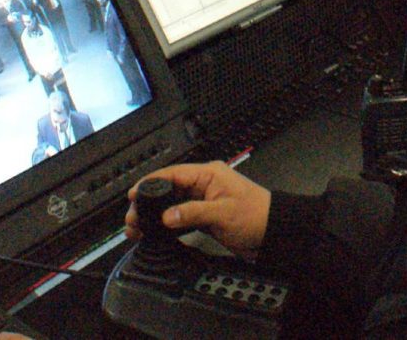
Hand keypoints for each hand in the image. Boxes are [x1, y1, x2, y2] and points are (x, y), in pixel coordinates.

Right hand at [125, 161, 270, 259]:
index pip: (173, 174)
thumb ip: (192, 213)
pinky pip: (180, 217)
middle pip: (169, 189)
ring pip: (172, 205)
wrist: (274, 233)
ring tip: (138, 227)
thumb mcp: (222, 213)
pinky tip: (156, 232)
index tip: (134, 194)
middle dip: (148, 202)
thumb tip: (166, 216)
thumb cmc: (257, 215)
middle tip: (133, 217)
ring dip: (156, 215)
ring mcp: (204, 201)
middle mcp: (204, 185)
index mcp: (209, 174)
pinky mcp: (205, 216)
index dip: (151, 183)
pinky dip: (168, 224)